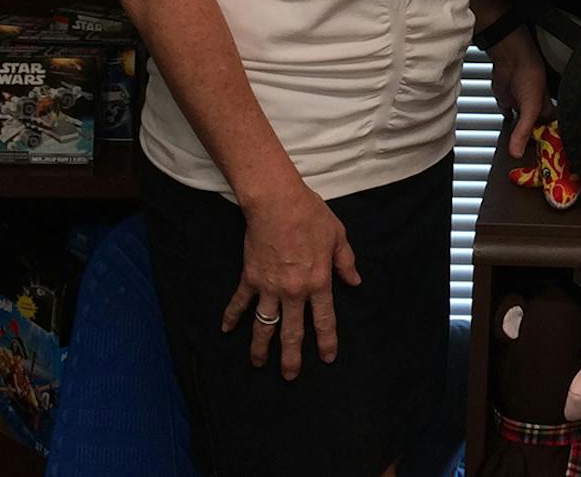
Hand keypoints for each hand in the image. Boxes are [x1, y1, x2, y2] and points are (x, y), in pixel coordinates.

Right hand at [224, 177, 360, 379]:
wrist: (277, 204)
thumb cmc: (311, 216)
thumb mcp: (338, 237)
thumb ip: (345, 263)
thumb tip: (355, 282)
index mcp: (319, 283)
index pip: (324, 320)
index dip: (326, 342)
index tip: (327, 358)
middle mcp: (294, 292)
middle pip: (292, 332)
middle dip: (291, 357)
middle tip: (290, 376)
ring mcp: (269, 288)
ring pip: (264, 325)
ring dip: (261, 348)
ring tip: (258, 364)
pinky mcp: (250, 279)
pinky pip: (240, 303)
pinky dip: (232, 317)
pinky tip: (226, 331)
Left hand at [491, 24, 549, 159]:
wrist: (510, 58)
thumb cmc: (530, 73)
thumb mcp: (530, 107)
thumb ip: (523, 130)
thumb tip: (517, 150)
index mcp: (549, 110)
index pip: (551, 132)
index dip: (550, 145)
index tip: (545, 160)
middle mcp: (536, 110)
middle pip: (536, 132)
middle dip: (533, 144)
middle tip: (529, 160)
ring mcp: (522, 107)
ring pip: (521, 127)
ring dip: (519, 137)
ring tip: (518, 152)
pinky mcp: (508, 103)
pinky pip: (508, 118)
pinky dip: (507, 127)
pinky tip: (507, 135)